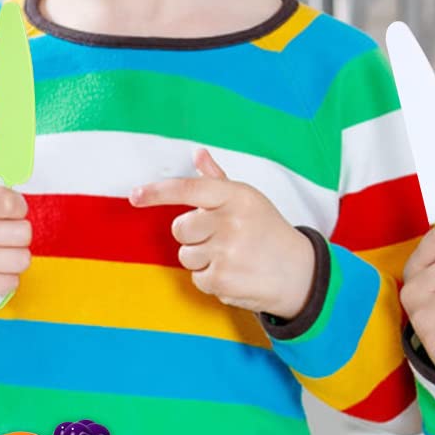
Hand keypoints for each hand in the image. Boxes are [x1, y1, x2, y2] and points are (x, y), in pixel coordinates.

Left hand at [128, 148, 315, 318]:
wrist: (299, 272)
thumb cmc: (268, 231)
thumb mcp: (248, 200)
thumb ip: (218, 179)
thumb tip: (197, 154)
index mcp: (236, 196)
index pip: (189, 189)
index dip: (158, 192)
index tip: (135, 195)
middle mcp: (231, 221)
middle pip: (180, 228)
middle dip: (192, 235)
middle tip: (219, 238)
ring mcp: (227, 252)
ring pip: (186, 255)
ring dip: (202, 259)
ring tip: (232, 257)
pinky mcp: (223, 280)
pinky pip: (196, 278)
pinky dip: (211, 280)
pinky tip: (234, 274)